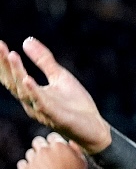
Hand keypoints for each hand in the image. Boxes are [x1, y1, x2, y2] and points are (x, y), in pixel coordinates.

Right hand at [0, 38, 110, 152]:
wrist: (94, 128)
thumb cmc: (75, 104)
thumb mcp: (60, 76)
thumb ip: (43, 60)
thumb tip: (26, 40)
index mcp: (31, 93)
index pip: (13, 76)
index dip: (4, 61)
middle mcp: (31, 103)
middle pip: (13, 83)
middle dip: (5, 65)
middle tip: (0, 45)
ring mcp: (42, 111)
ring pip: (24, 92)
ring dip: (17, 73)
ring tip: (12, 55)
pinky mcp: (56, 116)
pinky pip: (41, 104)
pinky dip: (34, 92)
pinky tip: (27, 79)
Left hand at [17, 132, 86, 168]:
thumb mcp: (81, 161)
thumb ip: (75, 149)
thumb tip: (70, 142)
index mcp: (58, 145)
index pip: (52, 137)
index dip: (54, 143)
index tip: (56, 150)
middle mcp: (44, 150)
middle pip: (38, 141)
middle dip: (41, 147)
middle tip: (47, 157)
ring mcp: (33, 160)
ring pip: (30, 153)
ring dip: (35, 158)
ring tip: (43, 168)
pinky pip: (22, 163)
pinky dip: (26, 167)